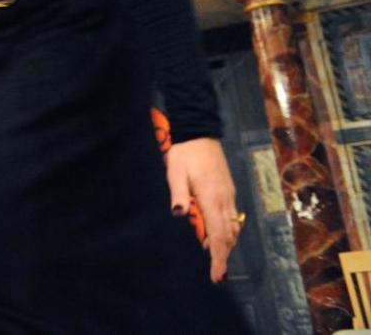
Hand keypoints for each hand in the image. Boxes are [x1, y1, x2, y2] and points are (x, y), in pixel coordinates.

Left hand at [166, 137, 238, 282]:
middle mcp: (224, 198)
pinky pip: (231, 216)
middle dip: (223, 255)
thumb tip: (179, 214)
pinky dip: (226, 229)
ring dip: (225, 243)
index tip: (217, 275)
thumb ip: (178, 193)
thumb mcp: (175, 171)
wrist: (199, 131)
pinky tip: (215, 232)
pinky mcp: (228, 189)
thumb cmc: (185, 152)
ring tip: (214, 256)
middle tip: (216, 274)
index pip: (217, 234)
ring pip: (232, 226)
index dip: (217, 257)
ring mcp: (228, 194)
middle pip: (228, 235)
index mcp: (211, 197)